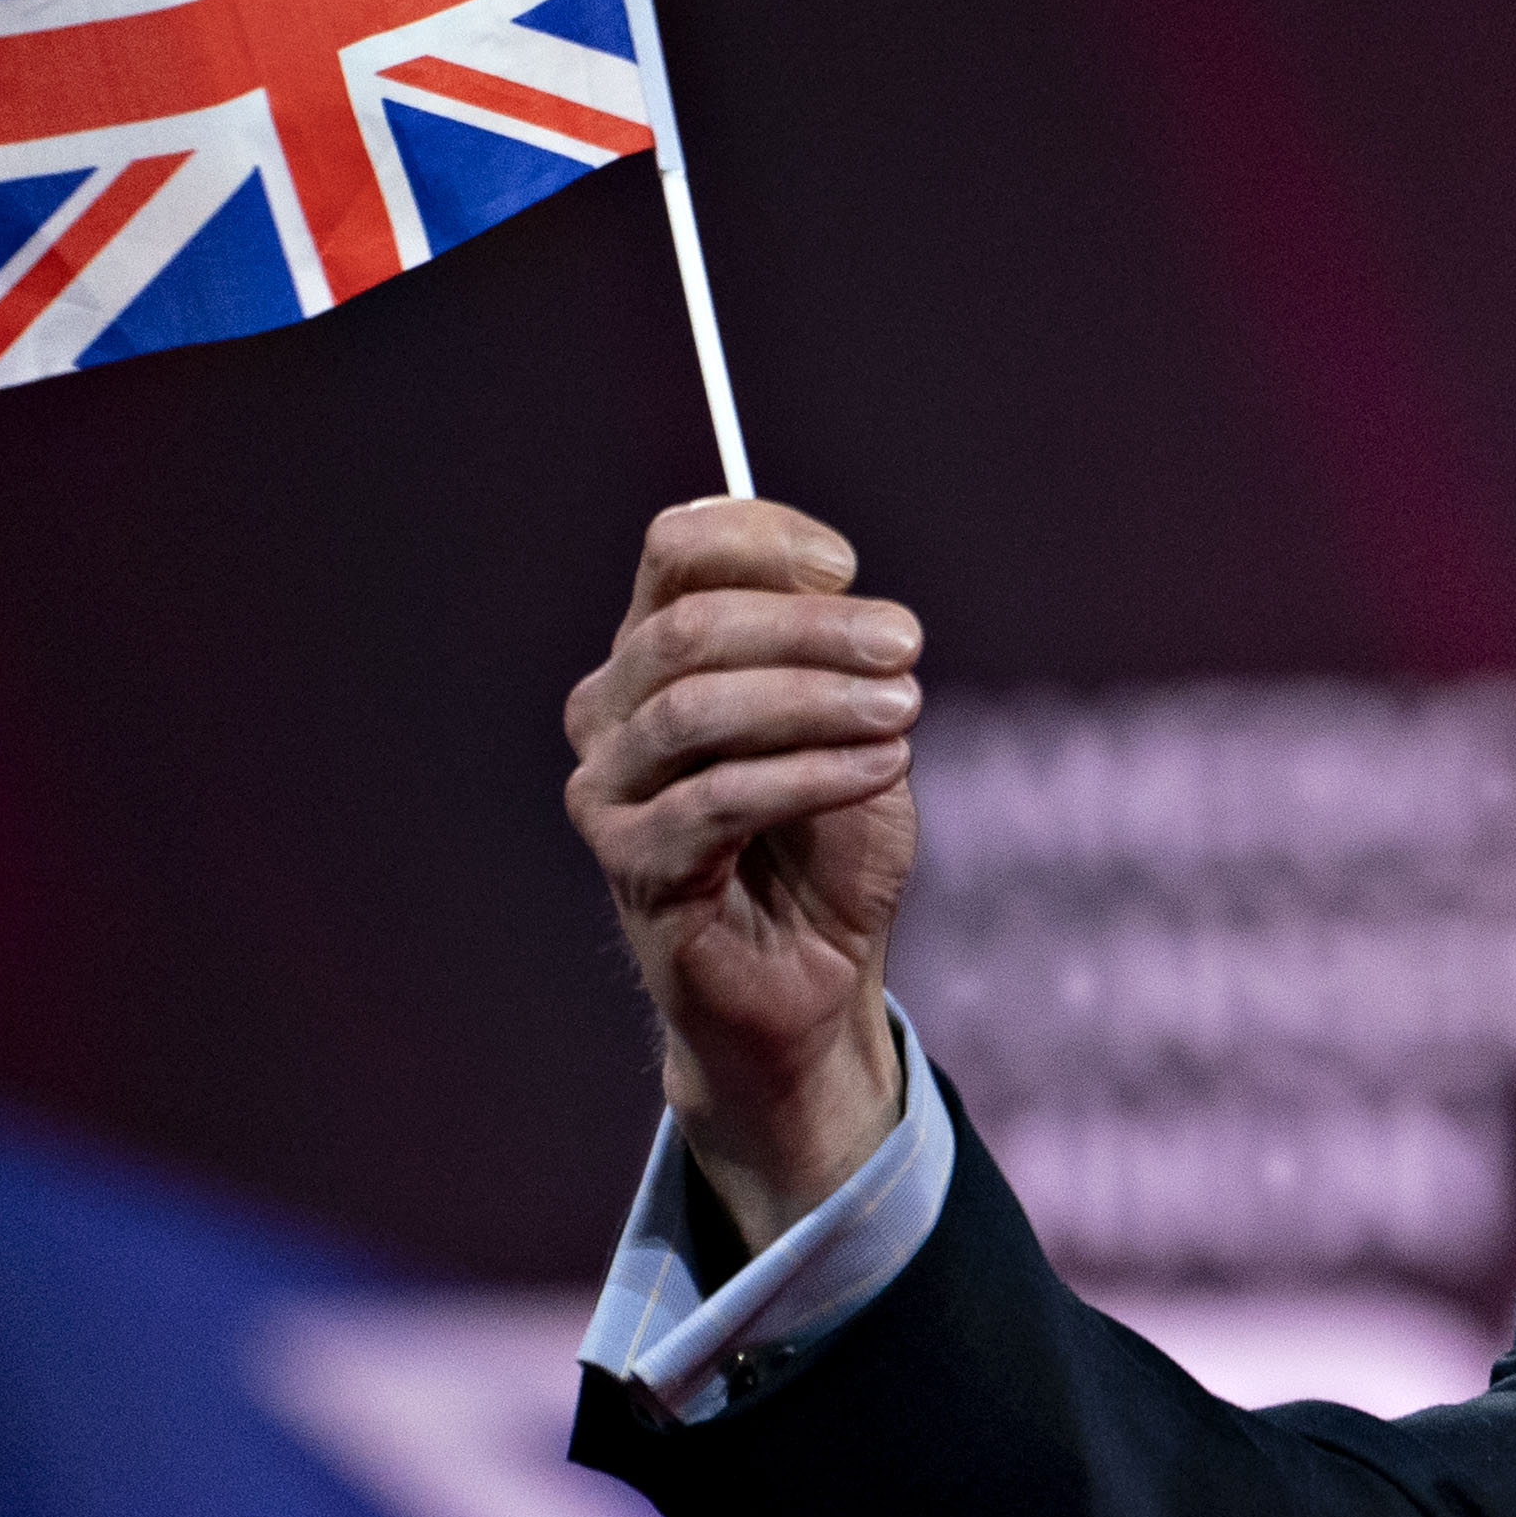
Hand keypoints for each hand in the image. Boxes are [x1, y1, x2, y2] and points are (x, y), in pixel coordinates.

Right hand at [563, 497, 921, 1245]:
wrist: (817, 979)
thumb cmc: (829, 845)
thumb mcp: (851, 723)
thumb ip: (829, 648)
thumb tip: (826, 577)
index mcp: (657, 652)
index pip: (677, 551)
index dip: (760, 538)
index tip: (848, 564)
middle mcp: (612, 711)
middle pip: (689, 625)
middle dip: (812, 628)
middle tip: (907, 646)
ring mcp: (608, 790)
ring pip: (696, 707)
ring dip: (815, 700)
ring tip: (905, 715)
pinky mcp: (632, 865)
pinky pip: (716, 799)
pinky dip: (808, 775)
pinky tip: (878, 771)